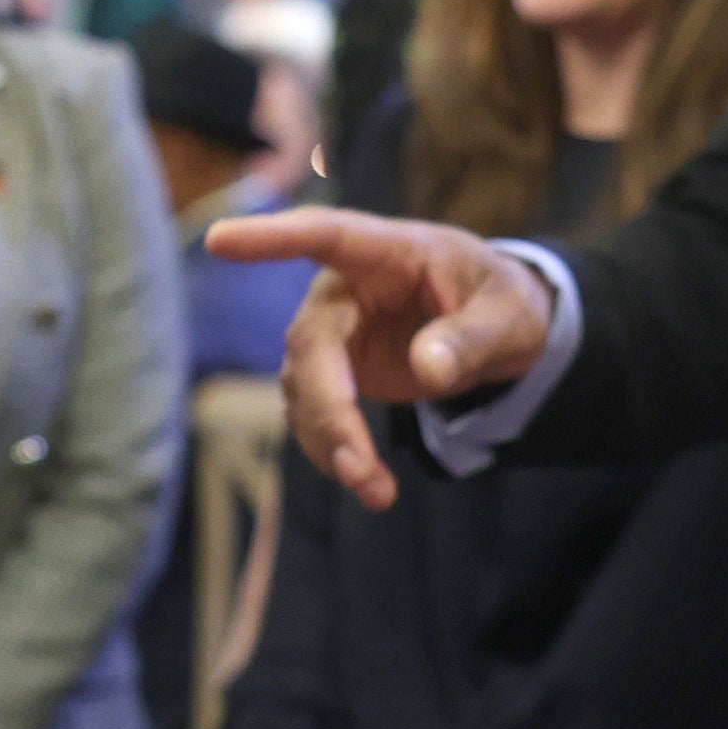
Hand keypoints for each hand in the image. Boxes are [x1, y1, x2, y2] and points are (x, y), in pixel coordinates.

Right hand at [204, 208, 554, 510]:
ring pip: (305, 388)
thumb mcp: (509, 314)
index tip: (218, 239)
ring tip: (376, 491)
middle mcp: (344, 289)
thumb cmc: (499, 301)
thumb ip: (471, 338)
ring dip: (331, 441)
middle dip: (329, 407)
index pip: (323, 236)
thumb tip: (427, 370)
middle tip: (358, 468)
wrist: (496, 330)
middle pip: (311, 341)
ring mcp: (332, 333)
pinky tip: (369, 483)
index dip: (270, 238)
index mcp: (388, 252)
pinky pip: (315, 415)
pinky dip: (334, 451)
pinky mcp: (332, 373)